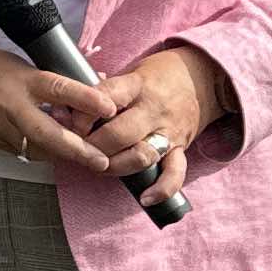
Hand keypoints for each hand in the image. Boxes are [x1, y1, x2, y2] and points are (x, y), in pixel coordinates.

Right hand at [0, 26, 112, 170]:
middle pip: (49, 134)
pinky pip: (22, 150)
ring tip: (87, 159)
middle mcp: (11, 106)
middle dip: (78, 150)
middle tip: (102, 161)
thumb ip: (45, 78)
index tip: (109, 107)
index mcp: (20, 79)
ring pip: (37, 149)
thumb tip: (84, 85)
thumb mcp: (14, 62)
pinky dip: (40, 152)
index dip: (86, 98)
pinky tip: (54, 151)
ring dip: (62, 155)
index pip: (59, 88)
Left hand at [75, 42, 227, 204]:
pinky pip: (175, 172)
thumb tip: (67, 104)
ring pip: (142, 155)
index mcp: (137, 86)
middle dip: (94, 146)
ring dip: (116, 166)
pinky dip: (162, 188)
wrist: (204, 77)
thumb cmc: (158, 76)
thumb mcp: (131, 72)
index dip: (84, 113)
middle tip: (80, 150)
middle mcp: (154, 109)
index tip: (70, 123)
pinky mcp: (181, 147)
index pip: (106, 96)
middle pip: (120, 133)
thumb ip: (104, 90)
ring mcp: (169, 130)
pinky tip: (145, 198)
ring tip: (99, 167)